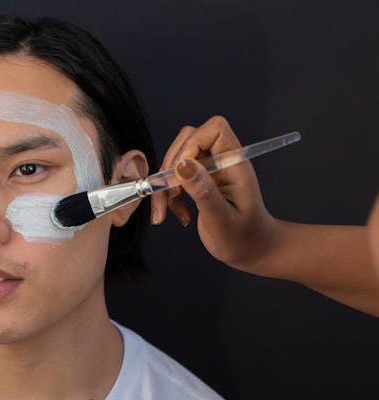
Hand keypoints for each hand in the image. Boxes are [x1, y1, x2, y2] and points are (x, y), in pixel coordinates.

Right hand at [151, 116, 278, 271]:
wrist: (252, 250)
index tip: (181, 173)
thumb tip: (182, 164)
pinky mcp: (200, 180)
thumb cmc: (244, 238)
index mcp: (235, 163)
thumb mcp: (221, 219)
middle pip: (188, 139)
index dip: (192, 144)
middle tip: (172, 196)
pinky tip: (180, 213)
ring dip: (167, 185)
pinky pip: (175, 176)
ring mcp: (210, 170)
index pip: (214, 129)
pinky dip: (169, 195)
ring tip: (175, 211)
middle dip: (171, 168)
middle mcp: (222, 161)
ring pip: (177, 159)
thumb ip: (203, 190)